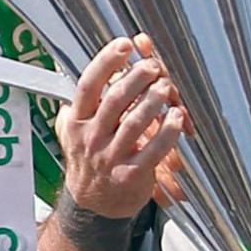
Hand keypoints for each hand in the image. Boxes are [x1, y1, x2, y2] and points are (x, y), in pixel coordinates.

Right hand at [54, 38, 189, 221]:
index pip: (89, 85)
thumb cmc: (88, 160)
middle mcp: (92, 138)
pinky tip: (178, 116)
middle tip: (154, 65)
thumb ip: (78, 103)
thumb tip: (90, 71)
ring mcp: (112, 157)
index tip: (123, 45)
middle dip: (137, 77)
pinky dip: (168, 132)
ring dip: (154, 100)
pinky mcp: (132, 174)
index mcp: (77, 121)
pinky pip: (154, 150)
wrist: (92, 205)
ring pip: (136, 122)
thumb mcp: (72, 130)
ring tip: (167, 85)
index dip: (106, 62)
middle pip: (116, 100)